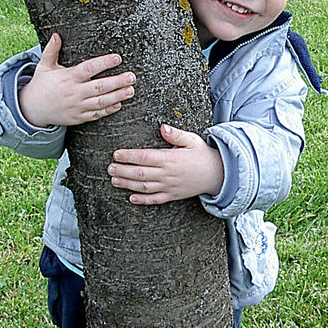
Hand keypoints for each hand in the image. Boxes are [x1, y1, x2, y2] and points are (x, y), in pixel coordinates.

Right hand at [18, 33, 135, 126]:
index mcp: (68, 77)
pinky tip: (119, 104)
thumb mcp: (44, 66)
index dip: (104, 63)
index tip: (117, 58)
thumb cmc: (42, 84)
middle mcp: (74, 92)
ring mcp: (77, 106)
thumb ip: (51, 50)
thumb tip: (56, 35)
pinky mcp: (78, 118)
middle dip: (117, 82)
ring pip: (100, 102)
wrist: (32, 109)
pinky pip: (95, 115)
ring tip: (130, 90)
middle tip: (131, 77)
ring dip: (117, 96)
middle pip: (99, 87)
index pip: (89, 68)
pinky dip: (107, 110)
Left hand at [108, 123, 223, 204]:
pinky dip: (143, 200)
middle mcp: (168, 174)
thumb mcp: (191, 140)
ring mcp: (170, 187)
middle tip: (109, 168)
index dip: (129, 156)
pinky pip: (156, 200)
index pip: (145, 157)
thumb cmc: (202, 154)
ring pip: (144, 187)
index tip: (116, 154)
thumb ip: (175, 134)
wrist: (217, 174)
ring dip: (128, 184)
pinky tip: (131, 198)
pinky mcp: (173, 195)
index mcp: (170, 159)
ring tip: (114, 180)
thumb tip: (162, 127)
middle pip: (140, 173)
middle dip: (123, 170)